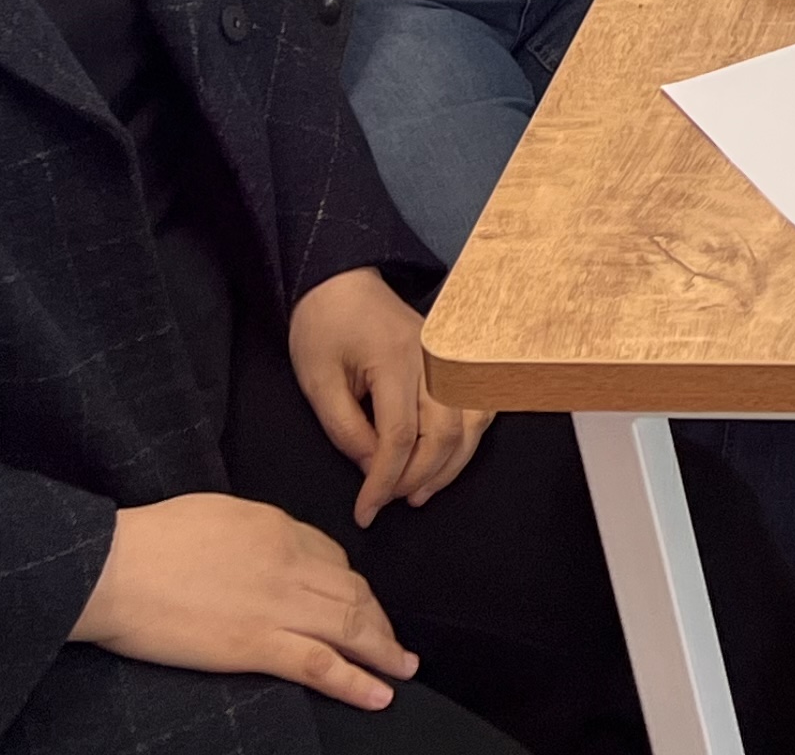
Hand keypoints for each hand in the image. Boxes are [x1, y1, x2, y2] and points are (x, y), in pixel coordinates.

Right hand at [72, 490, 414, 710]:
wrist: (115, 566)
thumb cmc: (150, 538)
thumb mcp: (215, 514)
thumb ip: (251, 532)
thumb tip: (261, 549)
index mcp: (278, 527)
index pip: (334, 557)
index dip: (352, 584)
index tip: (358, 602)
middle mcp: (290, 562)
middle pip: (354, 592)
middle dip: (380, 619)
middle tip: (394, 641)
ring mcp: (278, 605)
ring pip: (351, 626)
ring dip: (385, 649)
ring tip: (403, 668)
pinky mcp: (257, 645)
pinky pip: (322, 664)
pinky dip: (358, 681)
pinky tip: (380, 693)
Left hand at [288, 268, 486, 526]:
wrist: (342, 282)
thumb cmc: (323, 328)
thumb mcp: (317, 381)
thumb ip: (345, 430)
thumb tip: (373, 470)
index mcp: (394, 360)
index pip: (399, 437)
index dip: (383, 481)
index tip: (365, 511)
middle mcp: (432, 359)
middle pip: (443, 434)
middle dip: (417, 478)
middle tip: (388, 502)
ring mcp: (448, 357)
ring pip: (470, 423)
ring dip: (449, 465)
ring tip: (419, 493)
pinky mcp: (452, 360)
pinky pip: (478, 403)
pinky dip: (470, 437)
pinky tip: (450, 457)